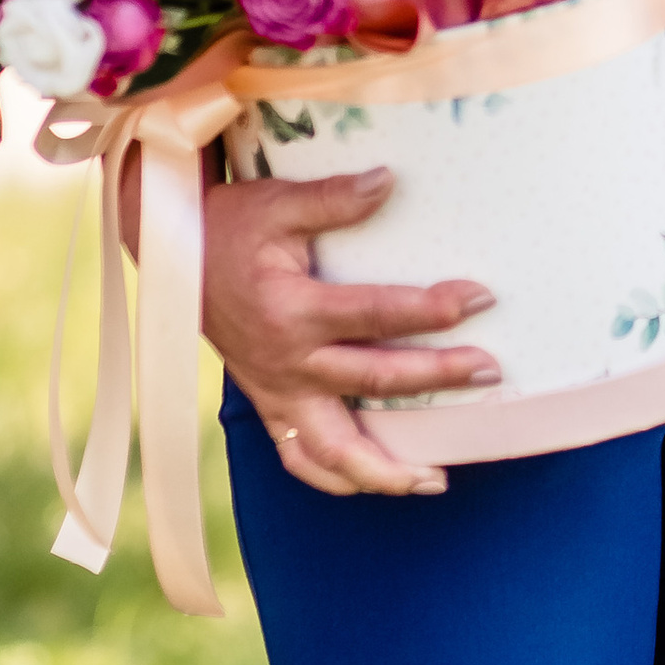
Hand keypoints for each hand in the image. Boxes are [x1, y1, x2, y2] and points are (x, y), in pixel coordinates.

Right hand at [197, 164, 498, 498]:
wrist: (173, 259)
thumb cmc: (230, 228)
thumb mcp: (277, 203)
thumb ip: (333, 197)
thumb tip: (389, 181)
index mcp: (291, 310)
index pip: (375, 315)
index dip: (431, 310)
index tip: (480, 298)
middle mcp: (287, 362)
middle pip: (373, 380)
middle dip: (436, 377)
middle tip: (490, 370)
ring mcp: (276, 392)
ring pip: (333, 449)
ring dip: (386, 469)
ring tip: (437, 478)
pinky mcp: (268, 405)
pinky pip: (299, 457)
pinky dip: (336, 479)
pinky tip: (378, 483)